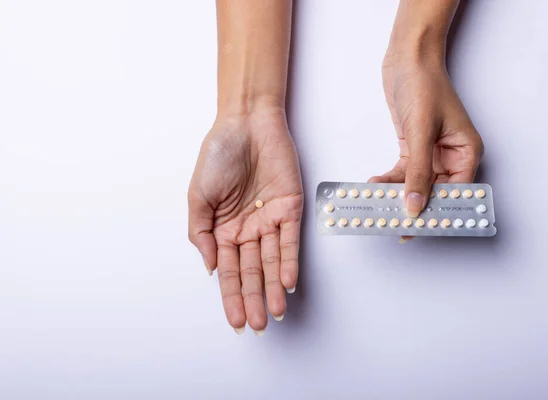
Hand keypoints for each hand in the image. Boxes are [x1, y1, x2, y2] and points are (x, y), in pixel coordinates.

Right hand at [188, 111, 302, 333]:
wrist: (245, 123)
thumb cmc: (218, 154)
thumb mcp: (198, 196)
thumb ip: (200, 233)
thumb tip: (210, 267)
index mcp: (223, 230)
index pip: (230, 271)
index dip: (232, 297)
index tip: (235, 321)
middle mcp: (248, 229)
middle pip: (252, 271)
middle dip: (254, 299)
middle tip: (256, 325)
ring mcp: (269, 220)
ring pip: (273, 261)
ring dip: (274, 287)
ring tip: (275, 312)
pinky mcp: (290, 207)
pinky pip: (290, 239)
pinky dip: (289, 260)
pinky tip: (288, 281)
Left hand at [369, 58, 483, 240]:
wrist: (408, 59)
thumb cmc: (425, 86)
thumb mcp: (421, 131)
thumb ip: (418, 172)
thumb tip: (415, 205)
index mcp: (466, 152)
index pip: (457, 193)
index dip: (440, 214)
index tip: (421, 229)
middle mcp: (452, 156)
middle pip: (436, 193)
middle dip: (415, 208)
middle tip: (394, 225)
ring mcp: (432, 153)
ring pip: (417, 185)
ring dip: (398, 195)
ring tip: (377, 207)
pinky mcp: (414, 148)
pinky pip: (403, 173)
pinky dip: (390, 181)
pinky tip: (375, 185)